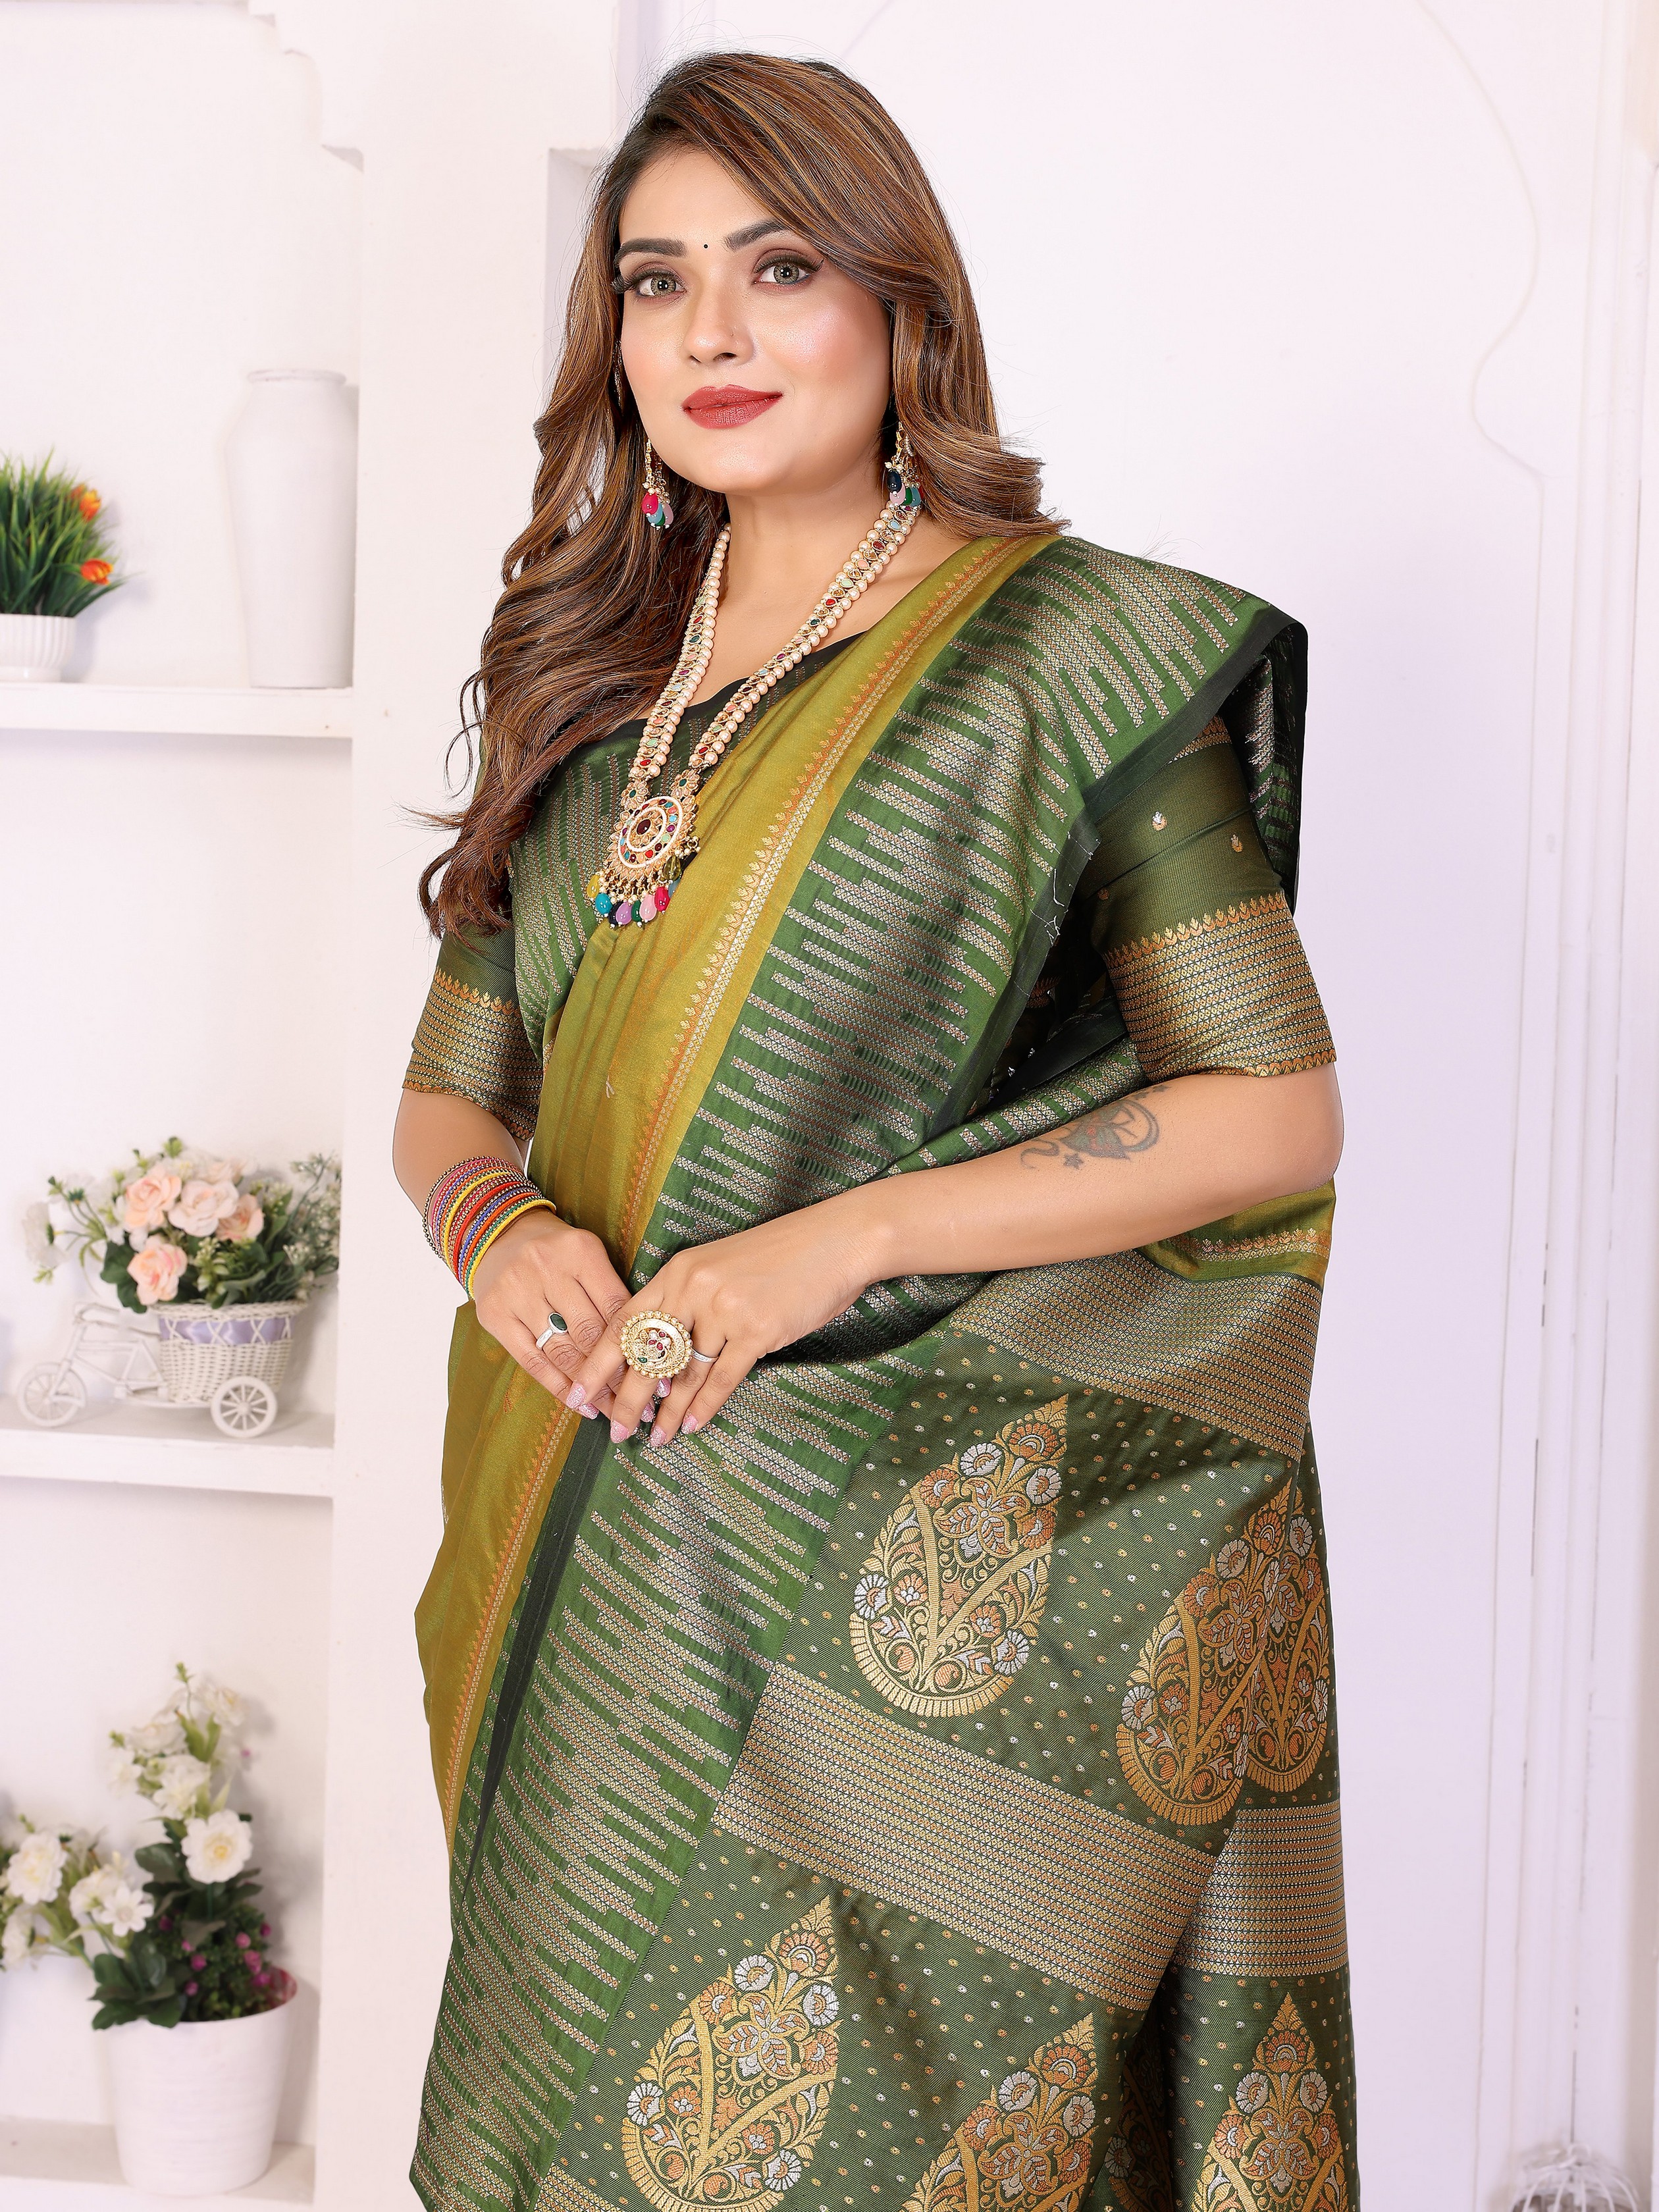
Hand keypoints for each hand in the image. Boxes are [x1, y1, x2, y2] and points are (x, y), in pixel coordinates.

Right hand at [470, 1212, 632, 1412]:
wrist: (499, 1236)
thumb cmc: (557, 1252)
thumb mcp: (588, 1257)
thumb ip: (611, 1293)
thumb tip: (644, 1347)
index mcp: (580, 1251)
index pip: (616, 1307)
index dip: (637, 1344)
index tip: (657, 1373)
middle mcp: (547, 1269)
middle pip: (590, 1333)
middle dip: (618, 1374)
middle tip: (641, 1403)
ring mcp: (517, 1293)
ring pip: (563, 1352)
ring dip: (591, 1388)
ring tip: (614, 1410)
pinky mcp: (495, 1315)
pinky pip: (532, 1361)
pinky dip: (559, 1387)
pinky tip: (580, 1404)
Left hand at [563, 1195, 884, 1446]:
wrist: (836, 1240)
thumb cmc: (781, 1255)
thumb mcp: (719, 1265)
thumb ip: (688, 1302)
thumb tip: (664, 1357)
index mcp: (678, 1270)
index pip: (624, 1322)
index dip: (598, 1362)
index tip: (578, 1392)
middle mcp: (693, 1288)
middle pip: (647, 1355)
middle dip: (627, 1399)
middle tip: (615, 1430)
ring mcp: (724, 1310)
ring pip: (684, 1374)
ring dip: (667, 1413)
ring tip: (654, 1439)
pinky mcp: (757, 1330)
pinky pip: (721, 1379)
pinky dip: (703, 1407)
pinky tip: (690, 1427)